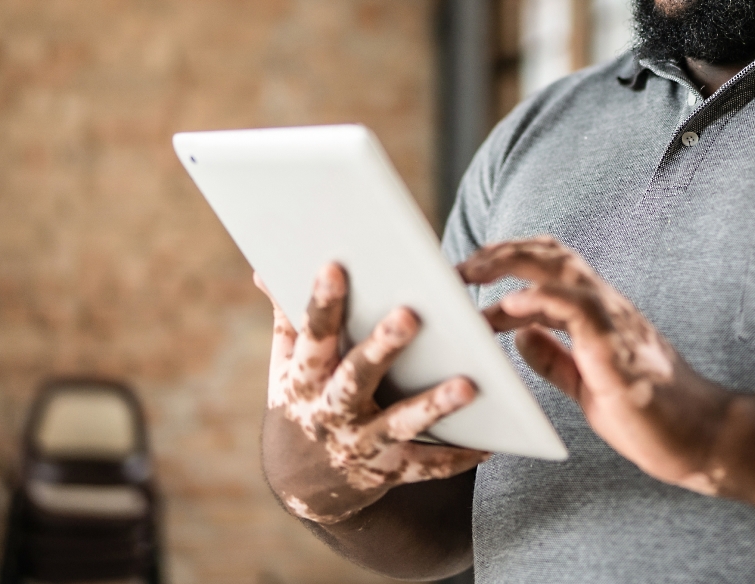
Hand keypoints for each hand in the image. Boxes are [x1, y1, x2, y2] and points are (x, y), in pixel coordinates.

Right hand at [259, 263, 488, 524]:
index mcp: (304, 379)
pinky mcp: (388, 471)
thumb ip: (288, 319)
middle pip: (356, 377)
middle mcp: (330, 413)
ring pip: (399, 425)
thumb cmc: (302, 404)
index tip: (334, 266)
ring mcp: (360, 444)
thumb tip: (265, 267)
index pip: (311, 335)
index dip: (321, 303)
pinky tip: (489, 444)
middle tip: (410, 315)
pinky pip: (426, 466)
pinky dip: (456, 458)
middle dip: (381, 348)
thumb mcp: (285, 366)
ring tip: (469, 385)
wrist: (302, 486)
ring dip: (433, 406)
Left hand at [459, 236, 733, 493]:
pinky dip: (537, 300)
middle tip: (458, 266)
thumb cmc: (650, 416)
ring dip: (509, 264)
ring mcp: (614, 321)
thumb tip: (519, 334)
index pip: (552, 266)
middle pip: (551, 253)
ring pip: (559, 268)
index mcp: (599, 314)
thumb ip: (555, 358)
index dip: (510, 260)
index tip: (470, 273)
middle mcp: (606, 306)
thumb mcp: (587, 385)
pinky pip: (574, 307)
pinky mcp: (616, 346)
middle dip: (501, 251)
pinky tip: (506, 308)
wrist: (703, 439)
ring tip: (469, 274)